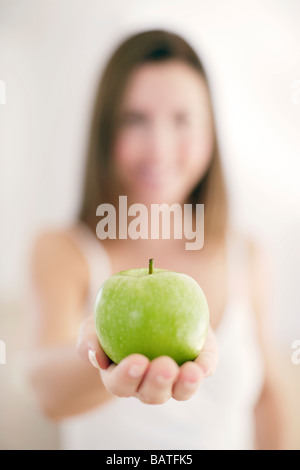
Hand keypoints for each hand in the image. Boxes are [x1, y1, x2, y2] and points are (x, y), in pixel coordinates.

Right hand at [77, 314, 217, 403]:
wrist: (148, 303)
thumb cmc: (114, 318)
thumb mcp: (94, 324)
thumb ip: (88, 339)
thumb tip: (94, 358)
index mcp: (121, 379)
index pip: (120, 385)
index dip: (128, 377)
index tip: (136, 361)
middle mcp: (148, 385)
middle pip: (152, 395)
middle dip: (158, 383)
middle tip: (164, 366)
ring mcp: (174, 378)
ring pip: (180, 391)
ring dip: (186, 385)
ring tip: (191, 371)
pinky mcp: (196, 364)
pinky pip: (202, 370)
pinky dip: (205, 368)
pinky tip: (205, 363)